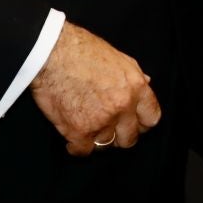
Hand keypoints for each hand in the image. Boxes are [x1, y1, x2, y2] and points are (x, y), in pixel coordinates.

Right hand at [29, 22, 160, 154]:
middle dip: (119, 135)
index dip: (141, 124)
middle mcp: (123, 106)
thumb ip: (134, 74)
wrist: (51, 53)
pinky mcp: (79, 131)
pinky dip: (76, 147)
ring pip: (105, 146)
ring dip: (96, 139)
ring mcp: (102, 120)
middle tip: (106, 127)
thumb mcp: (118, 57)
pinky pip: (83, 151)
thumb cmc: (81, 50)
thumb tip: (147, 83)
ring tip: (86, 126)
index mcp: (136, 87)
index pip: (151, 118)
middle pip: (129, 138)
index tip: (132, 124)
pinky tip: (72, 137)